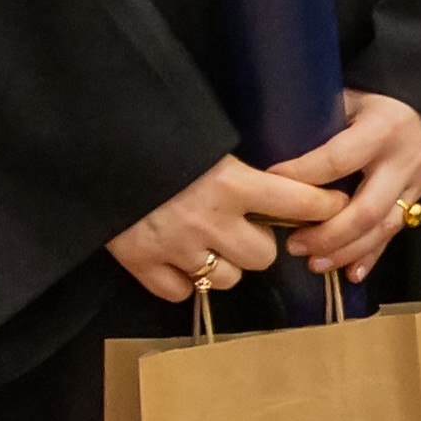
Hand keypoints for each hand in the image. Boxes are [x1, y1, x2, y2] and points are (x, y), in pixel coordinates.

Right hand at [110, 149, 345, 304]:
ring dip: (223, 264)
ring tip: (208, 243)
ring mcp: (174, 247)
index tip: (333, 204)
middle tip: (245, 227)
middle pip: (263, 256)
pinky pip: (180, 292)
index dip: (321, 205)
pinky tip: (176, 258)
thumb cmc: (149, 128)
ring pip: (226, 279)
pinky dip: (181, 279)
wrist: (86, 142)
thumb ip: (236, 157)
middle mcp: (208, 220)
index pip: (297, 202)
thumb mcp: (202, 133)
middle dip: (258, 243)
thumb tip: (276, 163)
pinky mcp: (140, 263)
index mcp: (229, 180)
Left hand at [274, 91, 420, 282]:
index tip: (269, 185)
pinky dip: (371, 256)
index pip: (337, 160)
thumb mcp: (350, 97)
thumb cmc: (379, 98)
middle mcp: (402, 161)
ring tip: (313, 263)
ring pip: (382, 229)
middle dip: (327, 233)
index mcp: (382, 129)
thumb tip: (271, 147)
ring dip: (346, 251)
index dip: (302, 175)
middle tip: (293, 245)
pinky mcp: (419, 199)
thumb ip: (321, 124)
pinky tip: (351, 273)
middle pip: (365, 210)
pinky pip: (394, 233)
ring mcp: (415, 184)